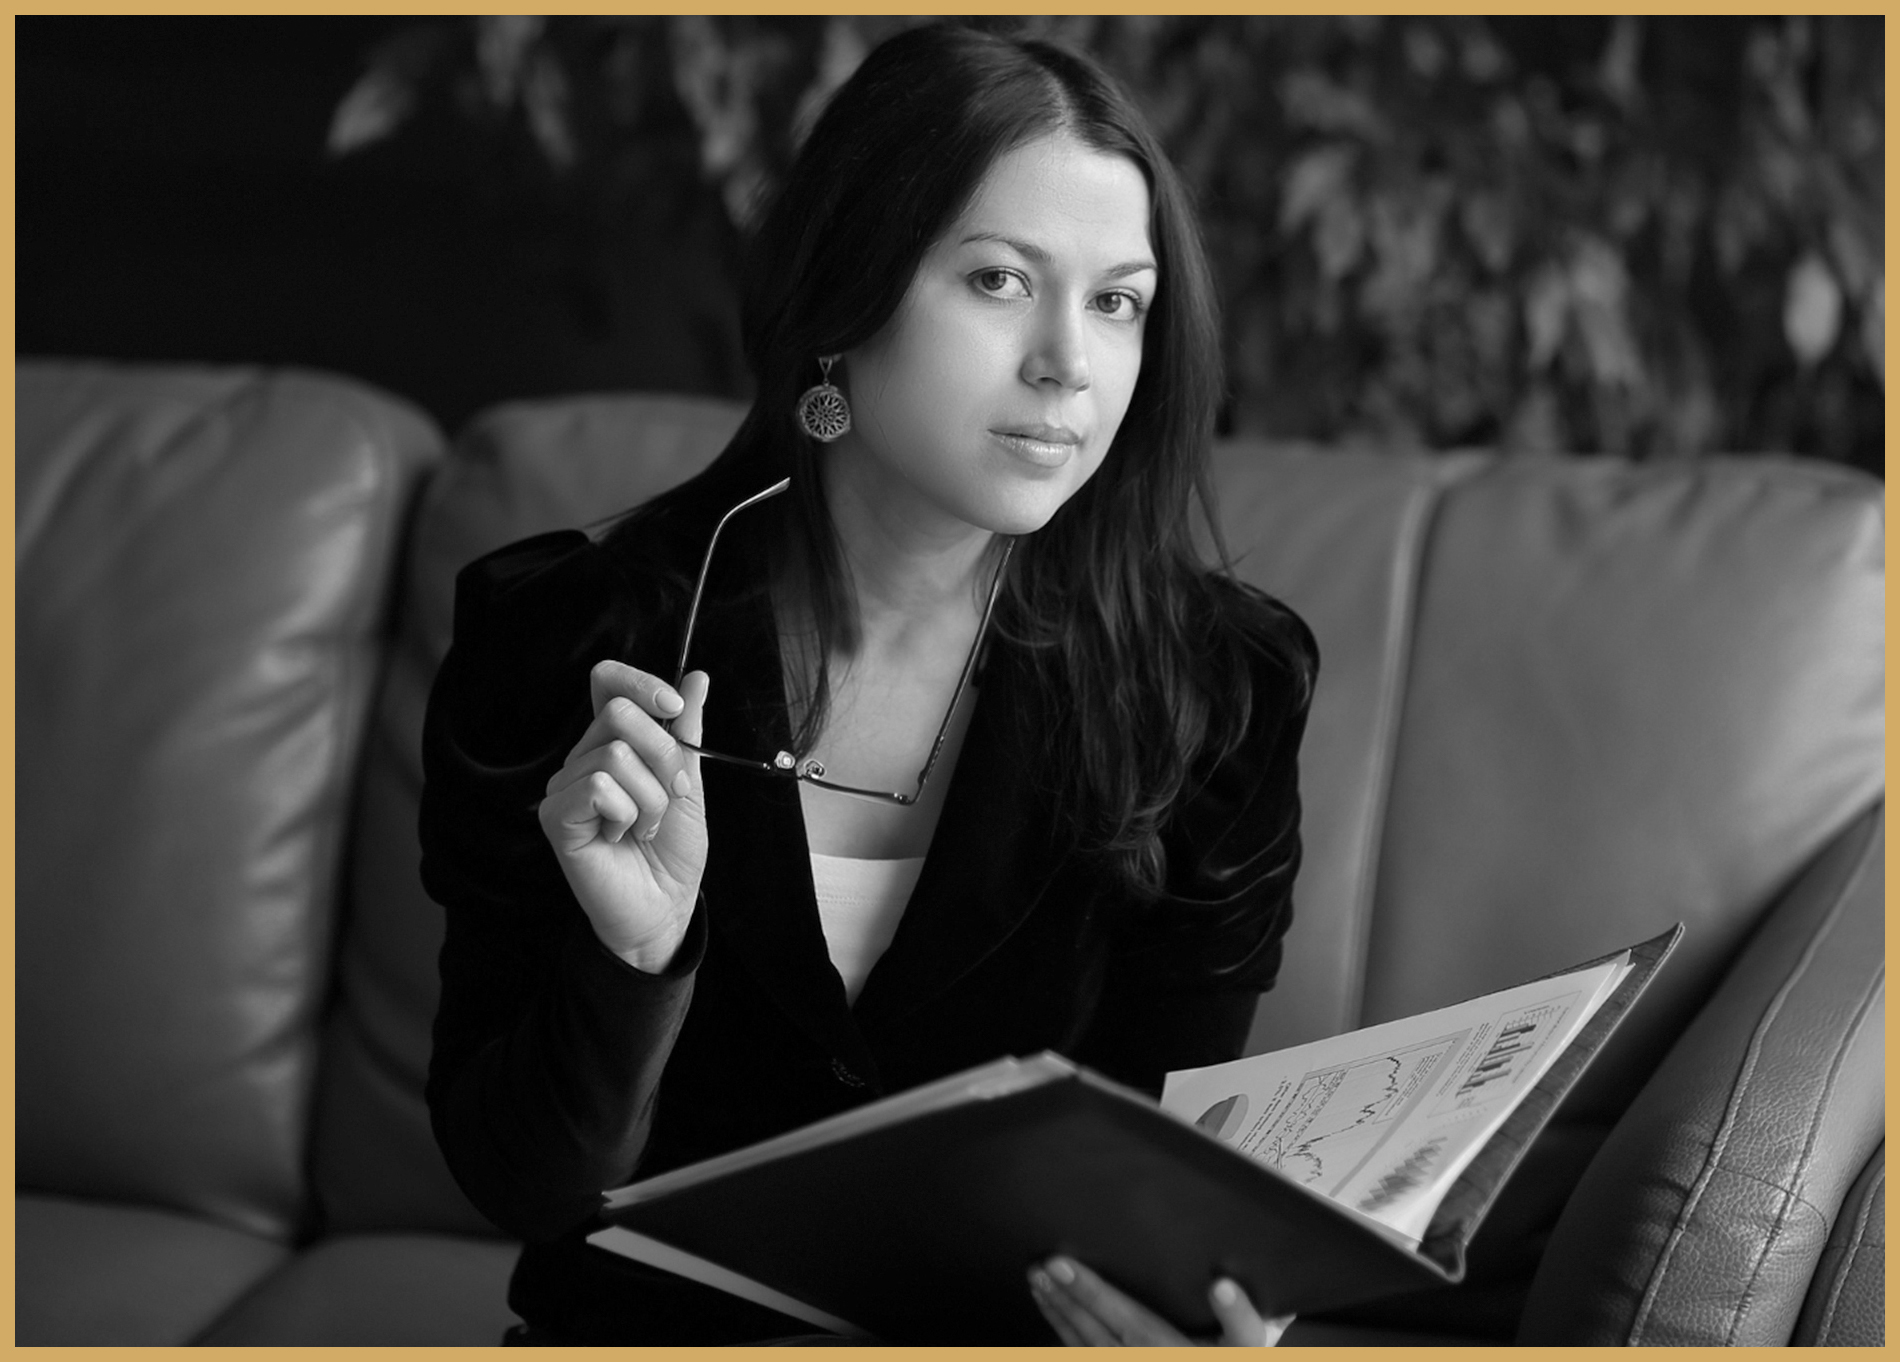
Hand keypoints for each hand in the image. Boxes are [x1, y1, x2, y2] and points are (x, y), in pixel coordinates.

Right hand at [537, 662, 708, 971]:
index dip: (641, 682)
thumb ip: (686, 732)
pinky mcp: (555, 816)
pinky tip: (622, 836)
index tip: (675, 708)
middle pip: (618, 712)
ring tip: (647, 827)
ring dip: (651, 798)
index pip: (608, 681)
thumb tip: (696, 678)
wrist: (665, 906)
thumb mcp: (689, 782)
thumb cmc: (672, 850)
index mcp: (612, 742)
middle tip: (673, 796)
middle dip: (663, 755)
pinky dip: (627, 813)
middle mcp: (583, 758)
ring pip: (615, 755)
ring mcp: (565, 786)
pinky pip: (598, 787)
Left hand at [1028, 1256, 1292, 1346]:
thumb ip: (1239, 1317)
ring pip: (1084, 1349)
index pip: (1122, 1317)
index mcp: (1167, 1350)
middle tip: (1037, 1271)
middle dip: (1063, 1301)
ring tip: (1039, 1288)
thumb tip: (1222, 1286)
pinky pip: (1089, 1360)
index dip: (1089, 1292)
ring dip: (1059, 1318)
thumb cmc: (1236, 1361)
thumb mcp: (1249, 1346)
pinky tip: (1056, 1323)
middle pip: (1093, 1333)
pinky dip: (1068, 1341)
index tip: (1060, 1267)